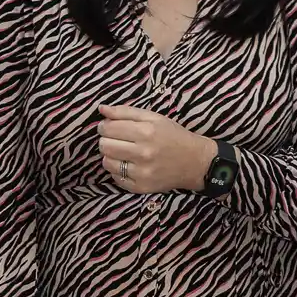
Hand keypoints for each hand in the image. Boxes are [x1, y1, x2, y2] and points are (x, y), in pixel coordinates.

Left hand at [96, 104, 216, 193]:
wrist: (195, 162)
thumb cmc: (173, 136)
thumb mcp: (154, 118)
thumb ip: (125, 112)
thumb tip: (101, 108)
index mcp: (146, 132)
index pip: (108, 128)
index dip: (104, 126)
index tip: (108, 126)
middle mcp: (143, 153)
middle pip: (104, 146)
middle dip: (106, 140)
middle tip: (115, 139)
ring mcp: (142, 172)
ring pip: (107, 163)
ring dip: (110, 156)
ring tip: (122, 152)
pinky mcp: (141, 187)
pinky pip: (116, 178)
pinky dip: (118, 171)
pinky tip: (129, 164)